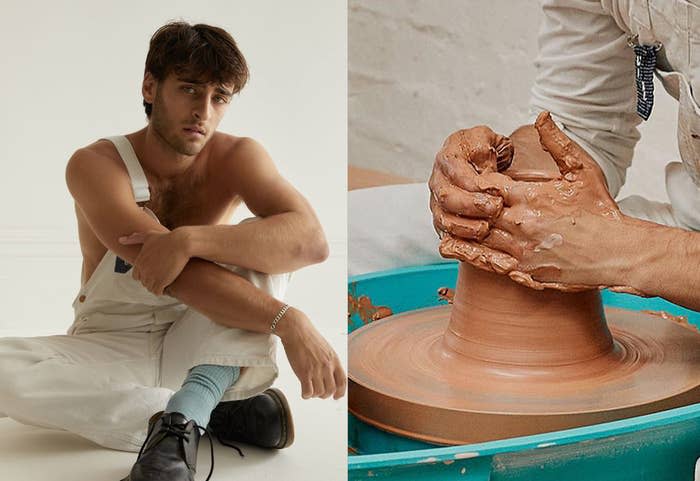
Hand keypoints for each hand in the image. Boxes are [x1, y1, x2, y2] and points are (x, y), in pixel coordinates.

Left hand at [118, 228, 190, 295]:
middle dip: (152, 281)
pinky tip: (168, 285)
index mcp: (139, 261)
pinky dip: (162, 290)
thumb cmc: (167, 238)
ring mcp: (151, 276)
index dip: (145, 275)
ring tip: (165, 281)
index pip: (136, 276)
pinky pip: (158, 292)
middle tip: (162, 277)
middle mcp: (143, 270)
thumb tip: (120, 240)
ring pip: (150, 288)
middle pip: (144, 282)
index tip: (155, 272)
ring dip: (157, 286)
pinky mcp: (161, 281)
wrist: (181, 243)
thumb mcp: (149, 236)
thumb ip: (135, 238)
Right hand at [277, 308, 345, 399]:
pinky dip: (306, 395)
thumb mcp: (326, 348)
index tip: (336, 396)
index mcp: (334, 360)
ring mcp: (316, 370)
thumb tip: (329, 373)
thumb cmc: (309, 337)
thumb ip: (329, 361)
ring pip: (319, 393)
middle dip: (324, 395)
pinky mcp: (304, 372)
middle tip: (317, 392)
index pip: (342, 382)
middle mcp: (327, 366)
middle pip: (331, 390)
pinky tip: (303, 390)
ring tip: (309, 389)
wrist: (296, 330)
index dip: (340, 392)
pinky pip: (308, 392)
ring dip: (314, 394)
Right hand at [429, 123, 517, 273]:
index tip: (497, 193)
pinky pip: (452, 242)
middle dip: (471, 206)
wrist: (476, 166)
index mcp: (447, 159)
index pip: (456, 173)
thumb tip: (487, 160)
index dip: (476, 185)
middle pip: (447, 199)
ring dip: (466, 229)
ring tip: (487, 231)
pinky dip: (470, 251)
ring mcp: (439, 206)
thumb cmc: (485, 152)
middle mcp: (438, 183)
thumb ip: (487, 146)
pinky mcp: (445, 226)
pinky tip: (489, 256)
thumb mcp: (488, 140)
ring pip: (445, 222)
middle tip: (495, 210)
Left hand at [434, 111, 640, 292]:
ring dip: (458, 228)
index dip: (473, 180)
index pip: (486, 185)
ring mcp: (520, 250)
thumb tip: (541, 116)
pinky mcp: (523, 272)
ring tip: (440, 219)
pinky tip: (449, 247)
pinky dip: (466, 254)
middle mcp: (520, 224)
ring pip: (476, 238)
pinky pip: (486, 263)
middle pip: (476, 211)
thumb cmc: (600, 209)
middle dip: (462, 204)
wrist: (617, 251)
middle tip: (444, 196)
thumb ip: (557, 143)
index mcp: (529, 197)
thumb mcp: (581, 170)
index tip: (464, 175)